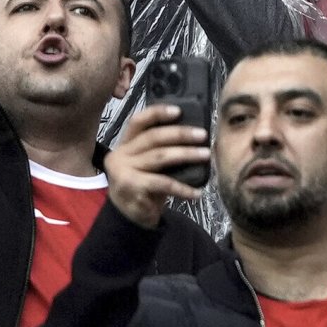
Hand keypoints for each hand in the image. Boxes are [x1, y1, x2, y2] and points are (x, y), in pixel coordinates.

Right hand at [104, 102, 206, 228]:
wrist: (130, 217)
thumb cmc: (145, 185)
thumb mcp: (148, 164)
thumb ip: (160, 149)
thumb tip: (193, 133)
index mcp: (125, 143)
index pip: (138, 121)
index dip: (158, 113)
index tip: (179, 110)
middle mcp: (120, 154)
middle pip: (153, 137)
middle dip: (181, 134)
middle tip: (203, 136)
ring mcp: (123, 171)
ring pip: (160, 156)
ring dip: (186, 155)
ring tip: (206, 155)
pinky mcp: (130, 187)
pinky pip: (163, 183)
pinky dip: (183, 188)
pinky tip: (197, 192)